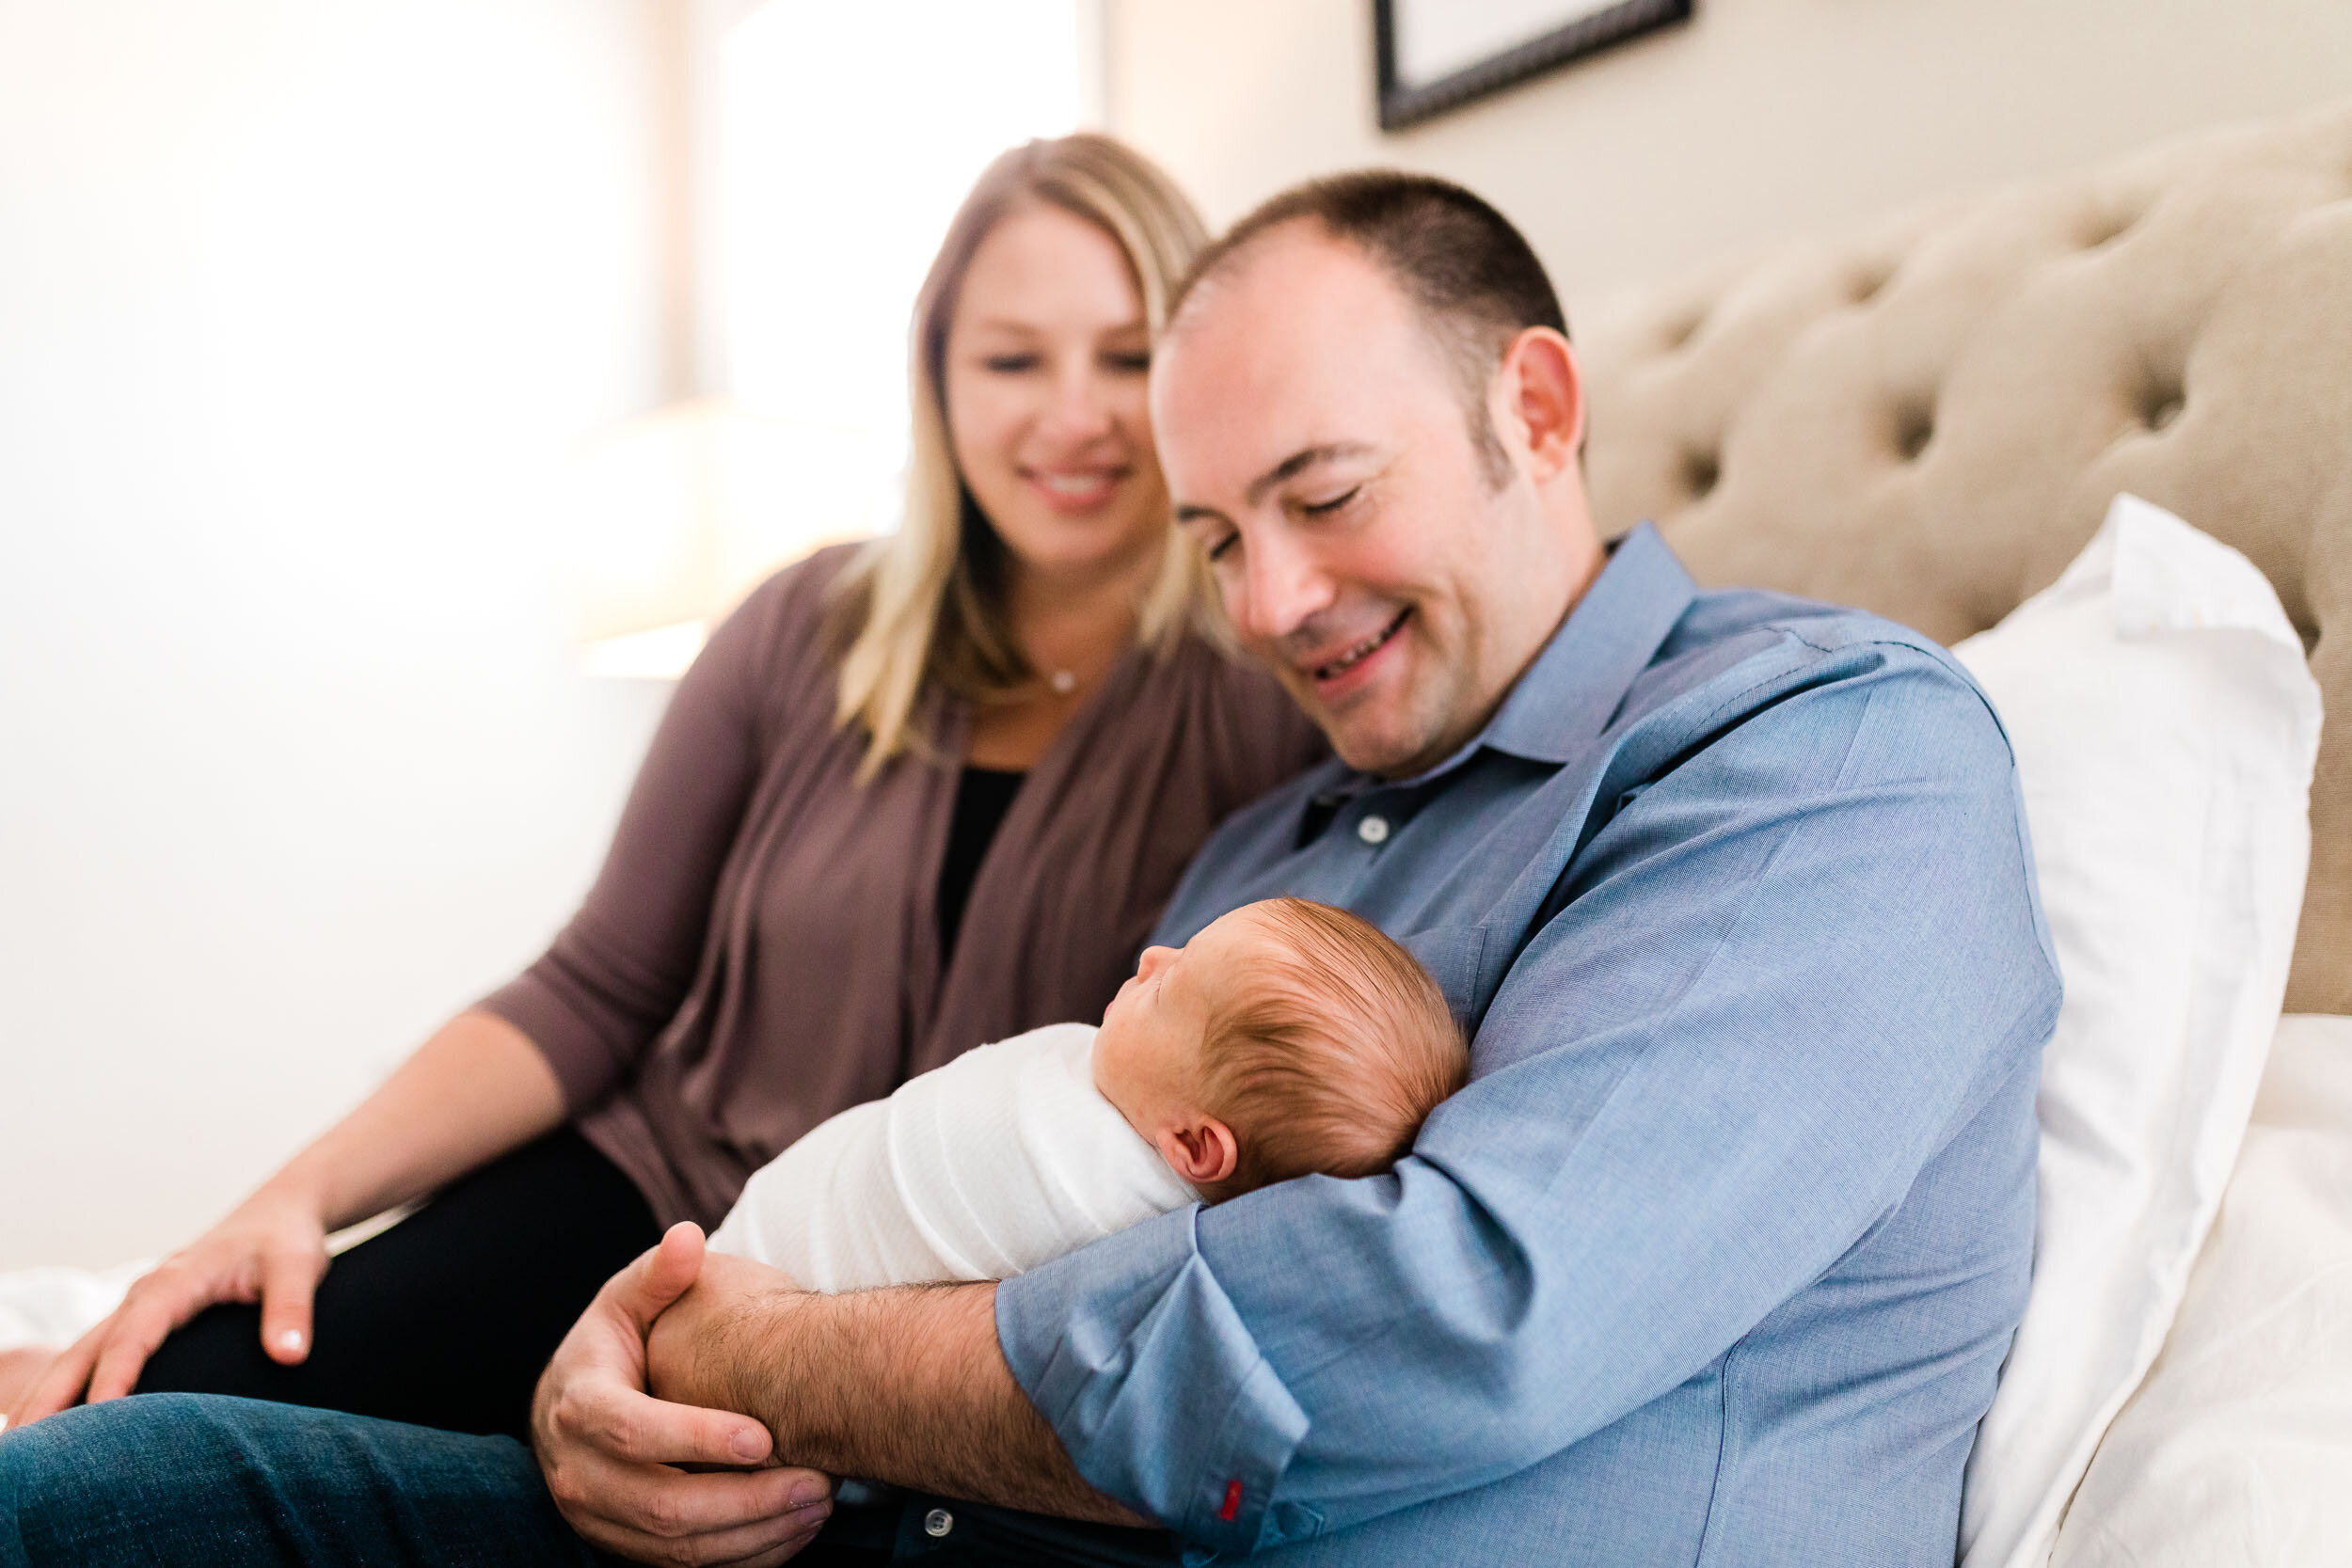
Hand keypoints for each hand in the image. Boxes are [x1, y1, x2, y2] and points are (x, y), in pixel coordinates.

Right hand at [8, 1185, 328, 1427]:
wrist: (280, 1213)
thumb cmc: (287, 1240)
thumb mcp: (298, 1266)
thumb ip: (292, 1308)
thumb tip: (291, 1356)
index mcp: (175, 1281)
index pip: (134, 1337)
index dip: (114, 1379)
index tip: (95, 1422)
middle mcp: (145, 1293)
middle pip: (84, 1350)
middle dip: (49, 1397)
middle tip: (21, 1449)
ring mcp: (137, 1305)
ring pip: (78, 1355)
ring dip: (46, 1396)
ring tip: (20, 1446)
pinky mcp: (142, 1317)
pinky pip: (94, 1355)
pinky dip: (65, 1386)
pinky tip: (53, 1424)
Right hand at [532, 1223, 834, 1566]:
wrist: (568, 1409)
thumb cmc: (612, 1344)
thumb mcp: (625, 1300)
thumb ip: (660, 1273)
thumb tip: (687, 1236)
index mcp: (579, 1407)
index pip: (632, 1432)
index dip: (697, 1438)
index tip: (764, 1435)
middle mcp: (580, 1474)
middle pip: (662, 1505)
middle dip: (746, 1500)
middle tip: (816, 1482)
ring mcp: (600, 1518)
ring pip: (678, 1547)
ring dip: (755, 1532)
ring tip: (820, 1503)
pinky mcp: (625, 1545)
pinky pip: (685, 1565)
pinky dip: (745, 1555)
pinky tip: (795, 1529)